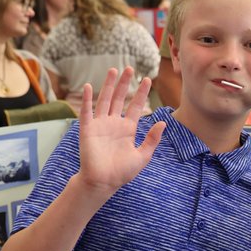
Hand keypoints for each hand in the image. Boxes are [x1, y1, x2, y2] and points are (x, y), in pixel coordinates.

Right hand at [78, 67, 165, 193]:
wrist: (103, 182)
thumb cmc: (122, 172)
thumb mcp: (143, 156)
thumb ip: (152, 139)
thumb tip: (163, 122)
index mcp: (127, 129)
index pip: (135, 106)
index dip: (141, 93)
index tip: (147, 79)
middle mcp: (113, 124)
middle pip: (120, 98)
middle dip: (125, 84)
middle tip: (130, 68)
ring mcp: (100, 125)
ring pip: (105, 100)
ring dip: (108, 85)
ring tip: (113, 70)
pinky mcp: (87, 130)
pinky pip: (87, 112)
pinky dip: (87, 99)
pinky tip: (88, 86)